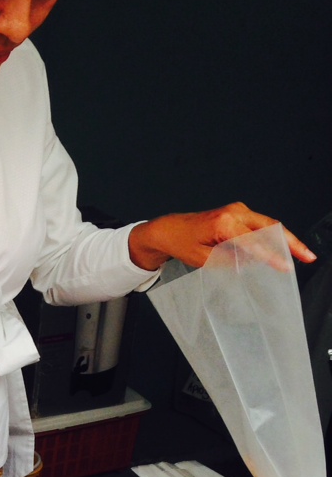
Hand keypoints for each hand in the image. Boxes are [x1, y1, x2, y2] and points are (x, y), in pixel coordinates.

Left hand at [129, 203, 314, 271]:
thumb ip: (229, 260)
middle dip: (290, 242)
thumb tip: (254, 261)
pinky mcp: (239, 212)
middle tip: (308, 256)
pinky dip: (272, 236)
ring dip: (285, 239)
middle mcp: (234, 212)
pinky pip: (260, 225)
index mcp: (224, 223)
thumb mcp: (204, 259)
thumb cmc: (182, 244)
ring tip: (301, 254)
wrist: (169, 229)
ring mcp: (238, 210)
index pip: (254, 243)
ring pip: (269, 225)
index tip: (287, 267)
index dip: (272, 257)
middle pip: (270, 227)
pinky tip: (282, 249)